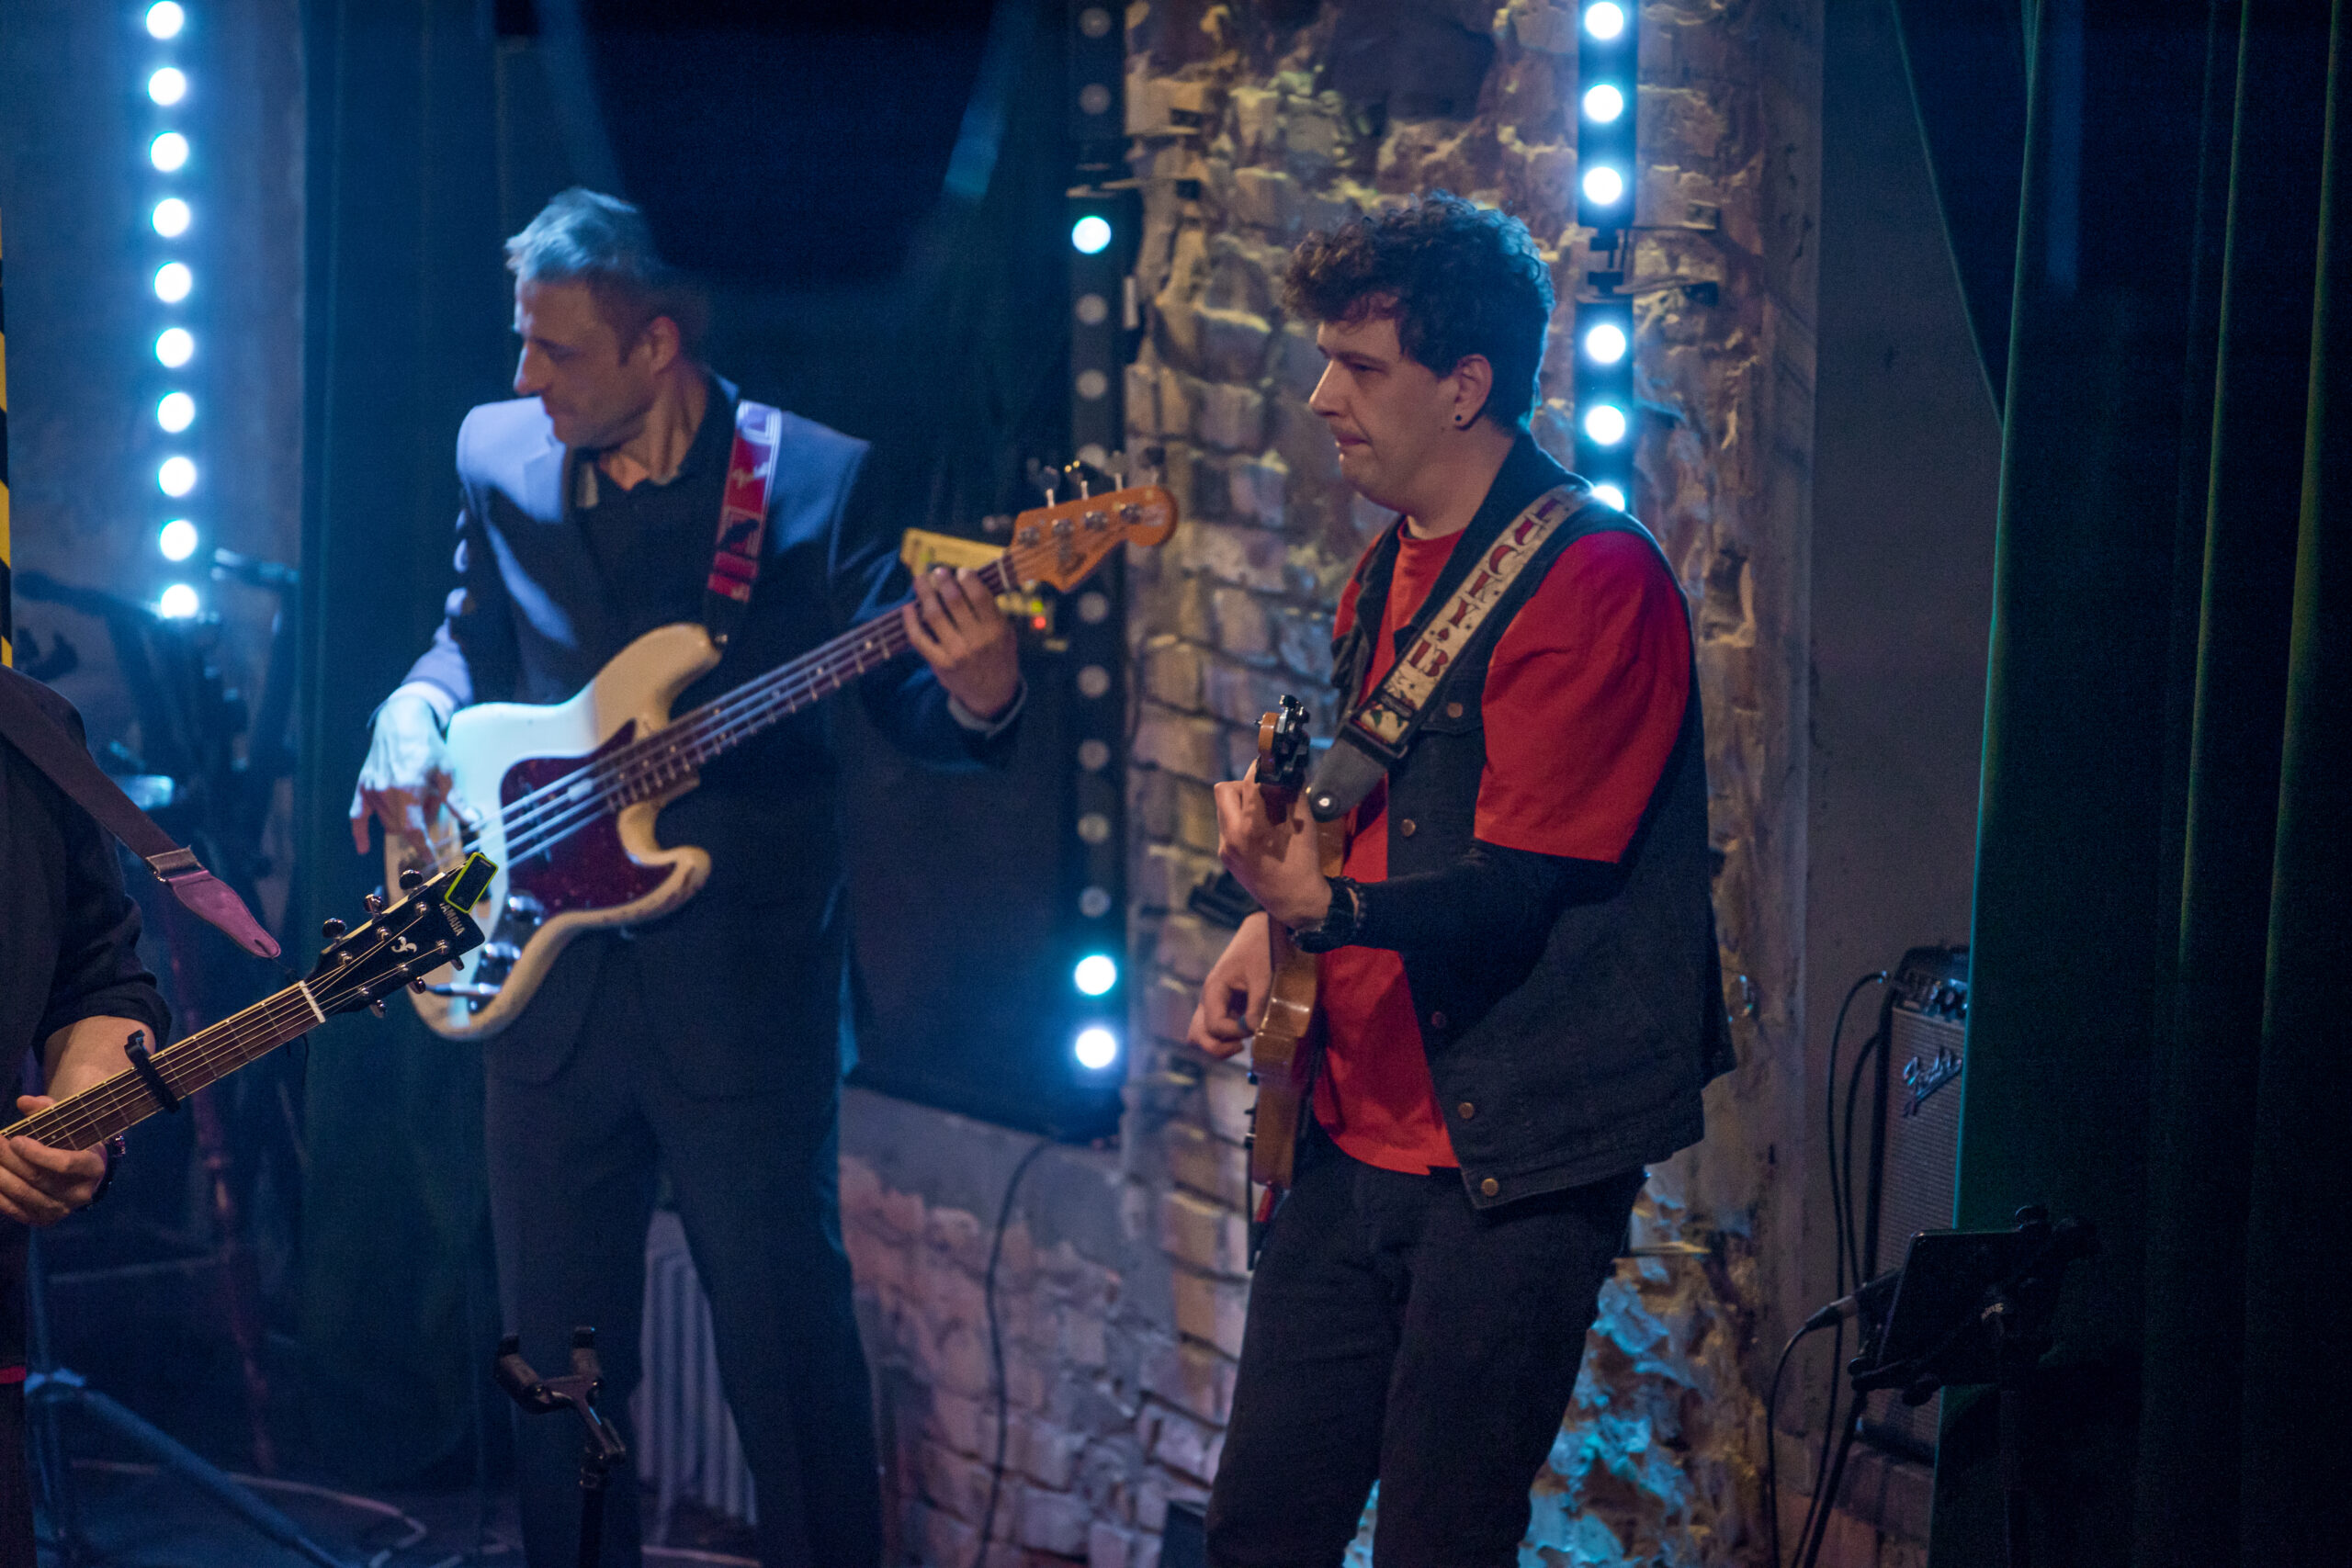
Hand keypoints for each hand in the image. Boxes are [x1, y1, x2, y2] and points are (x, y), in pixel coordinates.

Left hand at [0, 1098, 106, 1225]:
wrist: (83, 1175)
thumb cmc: (74, 1143)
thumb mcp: (69, 1125)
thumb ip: (47, 1110)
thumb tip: (23, 1101)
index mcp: (93, 1167)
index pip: (65, 1163)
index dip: (37, 1153)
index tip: (15, 1139)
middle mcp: (80, 1193)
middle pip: (38, 1178)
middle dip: (9, 1159)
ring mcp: (62, 1210)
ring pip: (23, 1194)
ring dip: (0, 1176)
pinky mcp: (44, 1220)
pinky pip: (15, 1210)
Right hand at [350, 692, 458, 854]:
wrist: (401, 721)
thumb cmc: (427, 745)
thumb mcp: (446, 772)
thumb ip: (456, 801)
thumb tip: (472, 822)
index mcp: (407, 789)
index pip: (414, 830)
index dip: (423, 848)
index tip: (433, 860)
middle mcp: (385, 791)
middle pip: (401, 828)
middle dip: (418, 828)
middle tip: (432, 805)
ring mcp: (371, 789)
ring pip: (387, 822)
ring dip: (402, 821)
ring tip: (417, 796)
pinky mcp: (362, 786)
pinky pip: (357, 815)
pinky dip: (360, 832)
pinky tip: (363, 847)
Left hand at [903, 566, 1020, 721]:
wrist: (992, 694)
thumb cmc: (999, 657)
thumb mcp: (1006, 633)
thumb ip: (992, 610)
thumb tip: (969, 581)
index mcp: (995, 629)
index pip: (979, 596)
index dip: (967, 578)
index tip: (961, 571)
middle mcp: (976, 640)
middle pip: (954, 601)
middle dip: (943, 580)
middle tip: (937, 571)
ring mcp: (956, 652)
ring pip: (934, 615)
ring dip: (925, 593)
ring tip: (920, 580)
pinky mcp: (940, 663)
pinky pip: (919, 638)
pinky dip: (910, 621)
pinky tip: (908, 607)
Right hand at [1188, 914, 1272, 1058]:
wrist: (1262, 931)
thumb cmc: (1261, 949)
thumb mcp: (1262, 976)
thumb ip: (1257, 1004)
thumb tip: (1253, 1030)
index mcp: (1213, 989)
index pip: (1214, 1025)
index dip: (1235, 1033)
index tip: (1255, 1028)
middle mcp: (1209, 999)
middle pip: (1198, 1036)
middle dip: (1218, 1048)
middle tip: (1241, 1046)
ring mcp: (1214, 1003)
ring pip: (1202, 1035)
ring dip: (1219, 1044)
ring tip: (1241, 1043)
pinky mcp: (1224, 1005)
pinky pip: (1215, 1029)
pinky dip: (1225, 1037)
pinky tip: (1245, 1032)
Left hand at [1213, 771, 1331, 930]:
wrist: (1294, 901)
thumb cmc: (1303, 861)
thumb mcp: (1303, 823)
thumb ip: (1292, 792)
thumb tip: (1286, 768)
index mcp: (1252, 827)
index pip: (1248, 783)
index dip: (1258, 767)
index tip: (1267, 762)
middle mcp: (1231, 836)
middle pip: (1222, 790)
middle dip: (1242, 784)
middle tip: (1262, 790)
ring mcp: (1224, 848)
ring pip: (1224, 809)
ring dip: (1240, 803)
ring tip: (1263, 812)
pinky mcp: (1224, 857)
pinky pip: (1227, 827)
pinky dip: (1240, 821)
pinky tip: (1259, 832)